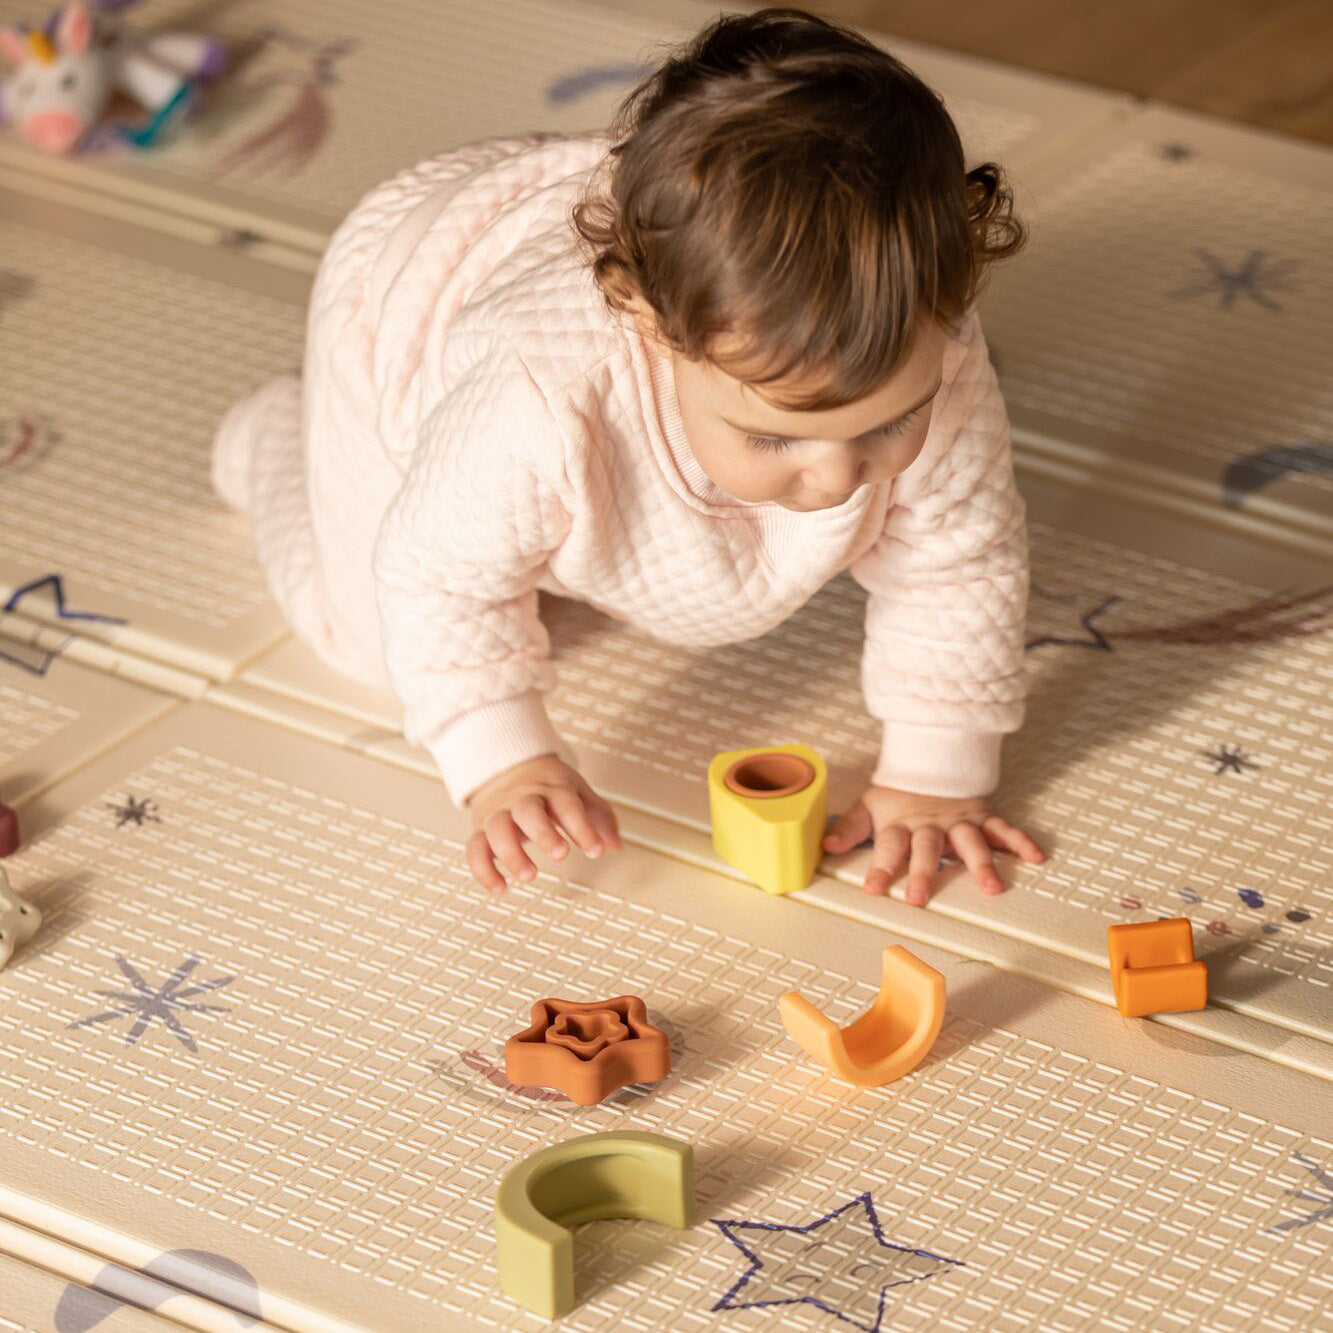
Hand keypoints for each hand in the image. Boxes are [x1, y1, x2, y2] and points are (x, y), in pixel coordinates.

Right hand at [465, 754, 622, 892]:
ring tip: (529, 875)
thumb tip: (614, 845)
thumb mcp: (578, 792)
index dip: (581, 828)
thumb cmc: (547, 785)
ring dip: (511, 854)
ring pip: (498, 829)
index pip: (567, 804)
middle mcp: (523, 799)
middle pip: (528, 811)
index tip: (595, 850)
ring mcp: (499, 813)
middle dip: (543, 833)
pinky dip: (483, 871)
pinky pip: (475, 849)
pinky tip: (500, 888)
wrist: (508, 767)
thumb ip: (599, 818)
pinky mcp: (481, 830)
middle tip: (560, 854)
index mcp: (551, 788)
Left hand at [822, 786, 1043, 905]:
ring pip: (971, 843)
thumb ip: (850, 829)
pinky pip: (1004, 830)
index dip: (880, 868)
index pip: (888, 847)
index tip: (874, 890)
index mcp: (901, 824)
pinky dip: (1020, 842)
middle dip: (924, 873)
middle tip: (920, 900)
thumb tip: (826, 845)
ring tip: (991, 889)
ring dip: (981, 865)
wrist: (931, 760)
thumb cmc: (898, 794)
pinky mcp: (983, 819)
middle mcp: (931, 825)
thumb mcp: (869, 807)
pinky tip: (1035, 857)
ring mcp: (960, 822)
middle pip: (927, 849)